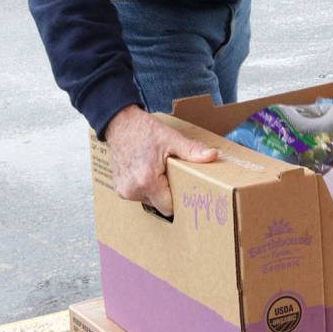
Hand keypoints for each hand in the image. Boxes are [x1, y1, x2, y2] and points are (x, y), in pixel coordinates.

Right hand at [104, 105, 218, 216]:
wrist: (120, 123)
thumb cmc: (145, 131)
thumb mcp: (172, 139)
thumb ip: (192, 150)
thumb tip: (213, 155)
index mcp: (147, 181)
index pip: (168, 208)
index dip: (178, 198)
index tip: (183, 187)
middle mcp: (133, 190)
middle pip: (159, 204)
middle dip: (167, 192)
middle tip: (171, 174)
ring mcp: (123, 191)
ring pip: (149, 200)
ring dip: (155, 190)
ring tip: (157, 170)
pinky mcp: (118, 189)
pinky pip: (138, 194)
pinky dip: (144, 186)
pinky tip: (146, 170)